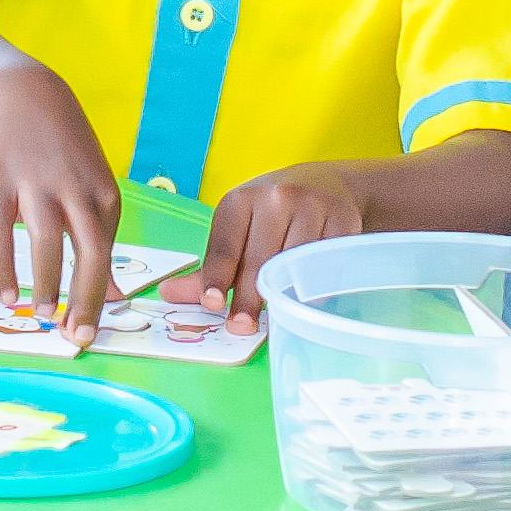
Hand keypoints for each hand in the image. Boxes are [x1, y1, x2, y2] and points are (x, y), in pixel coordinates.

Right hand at [0, 63, 120, 323]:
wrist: (22, 94)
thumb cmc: (64, 151)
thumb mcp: (92, 189)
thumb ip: (101, 241)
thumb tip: (117, 297)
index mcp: (104, 195)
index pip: (107, 256)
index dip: (100, 298)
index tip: (90, 330)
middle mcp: (74, 190)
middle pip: (88, 252)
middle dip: (85, 299)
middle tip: (78, 337)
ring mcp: (34, 185)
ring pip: (46, 243)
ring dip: (47, 284)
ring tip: (43, 315)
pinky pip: (0, 233)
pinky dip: (4, 268)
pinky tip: (7, 295)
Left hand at [166, 162, 374, 330]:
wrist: (323, 184)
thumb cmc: (269, 216)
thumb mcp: (236, 231)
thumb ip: (208, 269)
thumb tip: (168, 294)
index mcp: (239, 201)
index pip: (225, 245)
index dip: (217, 276)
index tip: (212, 303)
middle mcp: (275, 198)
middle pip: (260, 259)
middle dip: (249, 297)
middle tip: (241, 327)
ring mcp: (312, 206)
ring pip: (295, 262)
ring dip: (286, 294)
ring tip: (277, 317)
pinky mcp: (343, 218)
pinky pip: (328, 260)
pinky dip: (320, 284)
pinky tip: (310, 300)